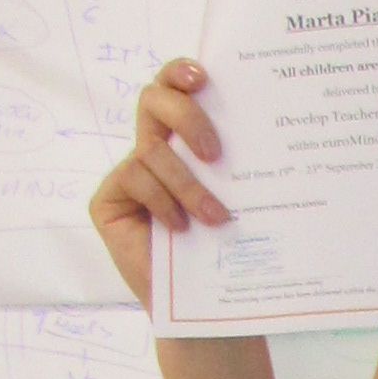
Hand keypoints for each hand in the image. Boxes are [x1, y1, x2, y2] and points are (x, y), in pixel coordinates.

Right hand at [87, 58, 231, 302]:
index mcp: (184, 141)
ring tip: (215, 218)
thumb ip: (237, 165)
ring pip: (152, 151)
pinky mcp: (107, 199)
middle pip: (154, 101)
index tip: (203, 76)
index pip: (175, 89)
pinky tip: (180, 229)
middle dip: (185, 115)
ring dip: (188, 184)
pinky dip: (163, 201)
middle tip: (215, 152)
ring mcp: (128, 174)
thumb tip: (269, 130)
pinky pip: (134, 178)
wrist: (203, 306)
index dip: (180, 72)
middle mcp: (154, 150)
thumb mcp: (238, 200)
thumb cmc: (226, 252)